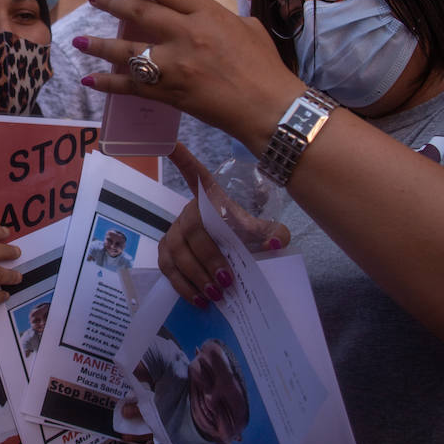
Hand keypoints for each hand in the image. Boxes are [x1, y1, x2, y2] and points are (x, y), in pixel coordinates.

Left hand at [77, 0, 301, 151]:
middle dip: (110, 2)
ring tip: (77, 40)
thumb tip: (204, 15)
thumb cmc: (265, 68)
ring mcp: (175, 64)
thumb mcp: (248, 27)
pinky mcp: (170, 92)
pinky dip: (108, 84)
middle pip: (138, 12)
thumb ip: (221, 17)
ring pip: (126, 50)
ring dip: (98, 45)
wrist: (269, 108)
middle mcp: (186, 34)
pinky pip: (130, 86)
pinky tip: (90, 80)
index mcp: (207, 13)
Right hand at [158, 145, 289, 307]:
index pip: (195, 175)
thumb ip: (270, 233)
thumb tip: (276, 242)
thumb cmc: (241, 235)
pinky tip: (197, 299)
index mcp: (209, 199)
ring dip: (193, 274)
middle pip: (191, 230)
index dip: (184, 160)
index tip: (173, 144)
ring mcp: (174, 231)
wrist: (230, 254)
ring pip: (176, 251)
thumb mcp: (258, 232)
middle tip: (226, 279)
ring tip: (213, 294)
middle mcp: (188, 212)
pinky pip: (167, 266)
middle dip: (207, 256)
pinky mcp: (168, 251)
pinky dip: (181, 284)